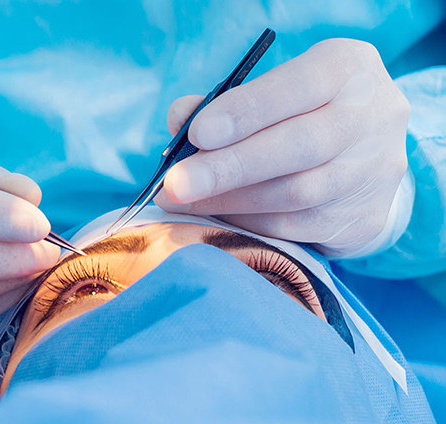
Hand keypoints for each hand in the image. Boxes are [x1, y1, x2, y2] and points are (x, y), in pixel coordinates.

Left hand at [157, 39, 409, 257]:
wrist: (368, 155)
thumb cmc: (304, 112)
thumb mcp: (276, 89)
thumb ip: (229, 100)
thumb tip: (179, 118)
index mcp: (347, 69)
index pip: (298, 86)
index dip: (246, 111)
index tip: (197, 134)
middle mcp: (371, 118)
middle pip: (298, 147)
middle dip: (229, 168)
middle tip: (176, 184)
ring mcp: (373, 173)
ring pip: (296, 194)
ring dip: (231, 201)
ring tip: (184, 203)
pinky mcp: (363, 219)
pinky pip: (297, 228)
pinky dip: (249, 223)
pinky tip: (216, 218)